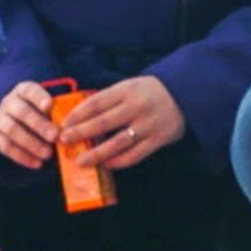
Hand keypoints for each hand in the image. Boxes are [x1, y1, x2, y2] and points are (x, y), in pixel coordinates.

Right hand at [0, 80, 58, 169]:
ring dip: (31, 143)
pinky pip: (5, 147)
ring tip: (48, 154)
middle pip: (21, 112)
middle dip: (39, 124)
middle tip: (55, 136)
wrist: (19, 124)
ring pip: (12, 130)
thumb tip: (76, 123)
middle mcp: (9, 102)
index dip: (38, 97)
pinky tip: (37, 163)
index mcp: (23, 91)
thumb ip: (59, 112)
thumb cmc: (42, 114)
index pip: (29, 90)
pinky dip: (22, 156)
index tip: (49, 105)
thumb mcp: (50, 107)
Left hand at [60, 75, 184, 171]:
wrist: (187, 94)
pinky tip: (105, 164)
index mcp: (127, 90)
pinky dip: (118, 162)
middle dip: (80, 133)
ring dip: (96, 153)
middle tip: (63, 142)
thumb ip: (110, 99)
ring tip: (80, 160)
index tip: (63, 124)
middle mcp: (136, 107)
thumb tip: (82, 116)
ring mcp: (148, 125)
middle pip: (102, 123)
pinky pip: (134, 155)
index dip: (77, 114)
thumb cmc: (151, 91)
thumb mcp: (130, 86)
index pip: (96, 103)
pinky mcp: (158, 140)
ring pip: (117, 143)